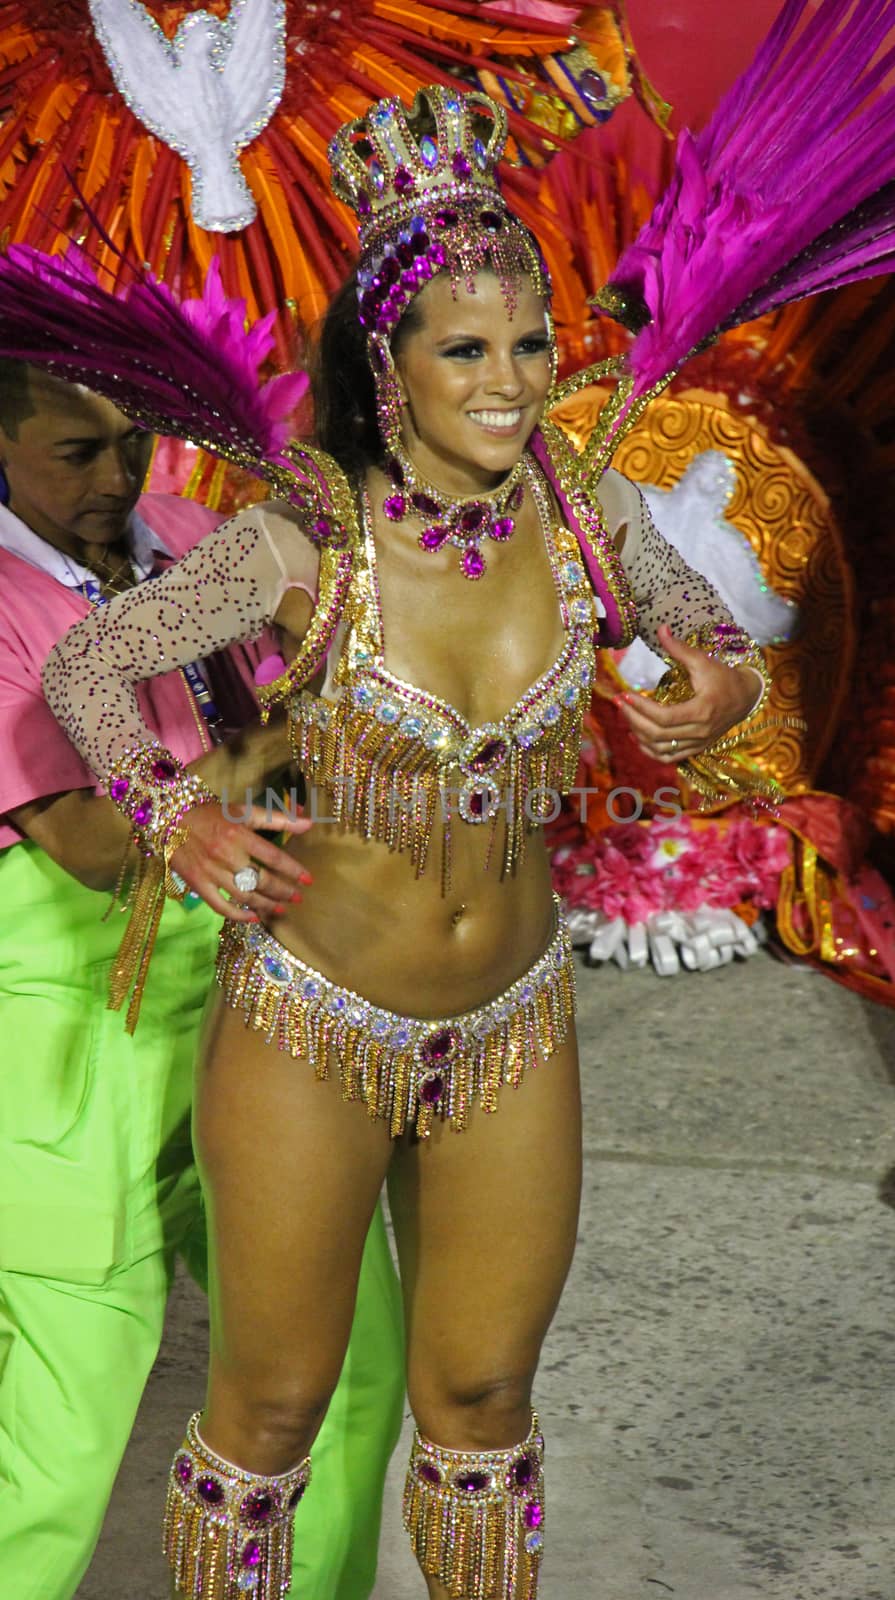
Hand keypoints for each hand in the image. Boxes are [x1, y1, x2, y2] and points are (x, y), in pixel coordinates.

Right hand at [168, 801, 312, 920]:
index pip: (273, 857)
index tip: (308, 880)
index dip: (293, 870)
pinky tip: (253, 917)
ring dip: (266, 905)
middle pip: (261, 880)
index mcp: (239, 835)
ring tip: (281, 908)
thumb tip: (308, 823)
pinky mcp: (198, 884)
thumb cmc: (211, 814)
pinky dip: (238, 915)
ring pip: (244, 896)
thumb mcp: (243, 811)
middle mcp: (226, 855)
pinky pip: (220, 906)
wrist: (171, 820)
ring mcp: (211, 872)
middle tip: (297, 897)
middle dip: (283, 891)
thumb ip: (277, 818)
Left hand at [616, 624, 762, 763]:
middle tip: (618, 703)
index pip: (664, 717)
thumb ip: (679, 648)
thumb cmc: (724, 676)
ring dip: (638, 734)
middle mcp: (700, 731)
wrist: (746, 697)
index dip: (640, 707)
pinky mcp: (696, 748)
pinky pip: (668, 757)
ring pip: (660, 749)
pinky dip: (649, 750)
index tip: (624, 694)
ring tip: (625, 715)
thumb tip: (661, 629)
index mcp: (702, 711)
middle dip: (633, 719)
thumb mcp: (703, 660)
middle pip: (658, 734)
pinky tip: (636, 736)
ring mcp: (698, 743)